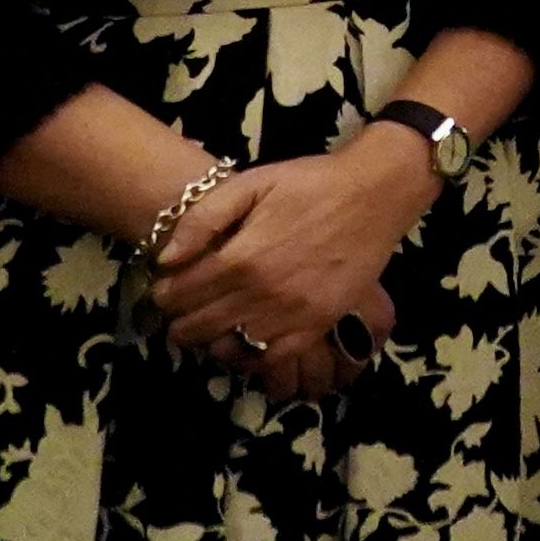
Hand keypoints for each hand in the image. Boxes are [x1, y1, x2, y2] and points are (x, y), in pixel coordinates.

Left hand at [155, 144, 421, 388]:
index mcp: (240, 258)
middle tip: (185, 308)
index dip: (163, 294)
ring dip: (212, 338)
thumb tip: (165, 260)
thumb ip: (202, 219)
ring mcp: (292, 313)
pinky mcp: (319, 323)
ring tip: (213, 322)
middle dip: (180, 319)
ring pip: (229, 346)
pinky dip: (252, 354)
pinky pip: (273, 357)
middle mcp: (262, 294)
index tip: (166, 287)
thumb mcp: (252, 183)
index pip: (177, 295)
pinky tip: (248, 337)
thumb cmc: (311, 183)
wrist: (377, 192)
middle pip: (197, 327)